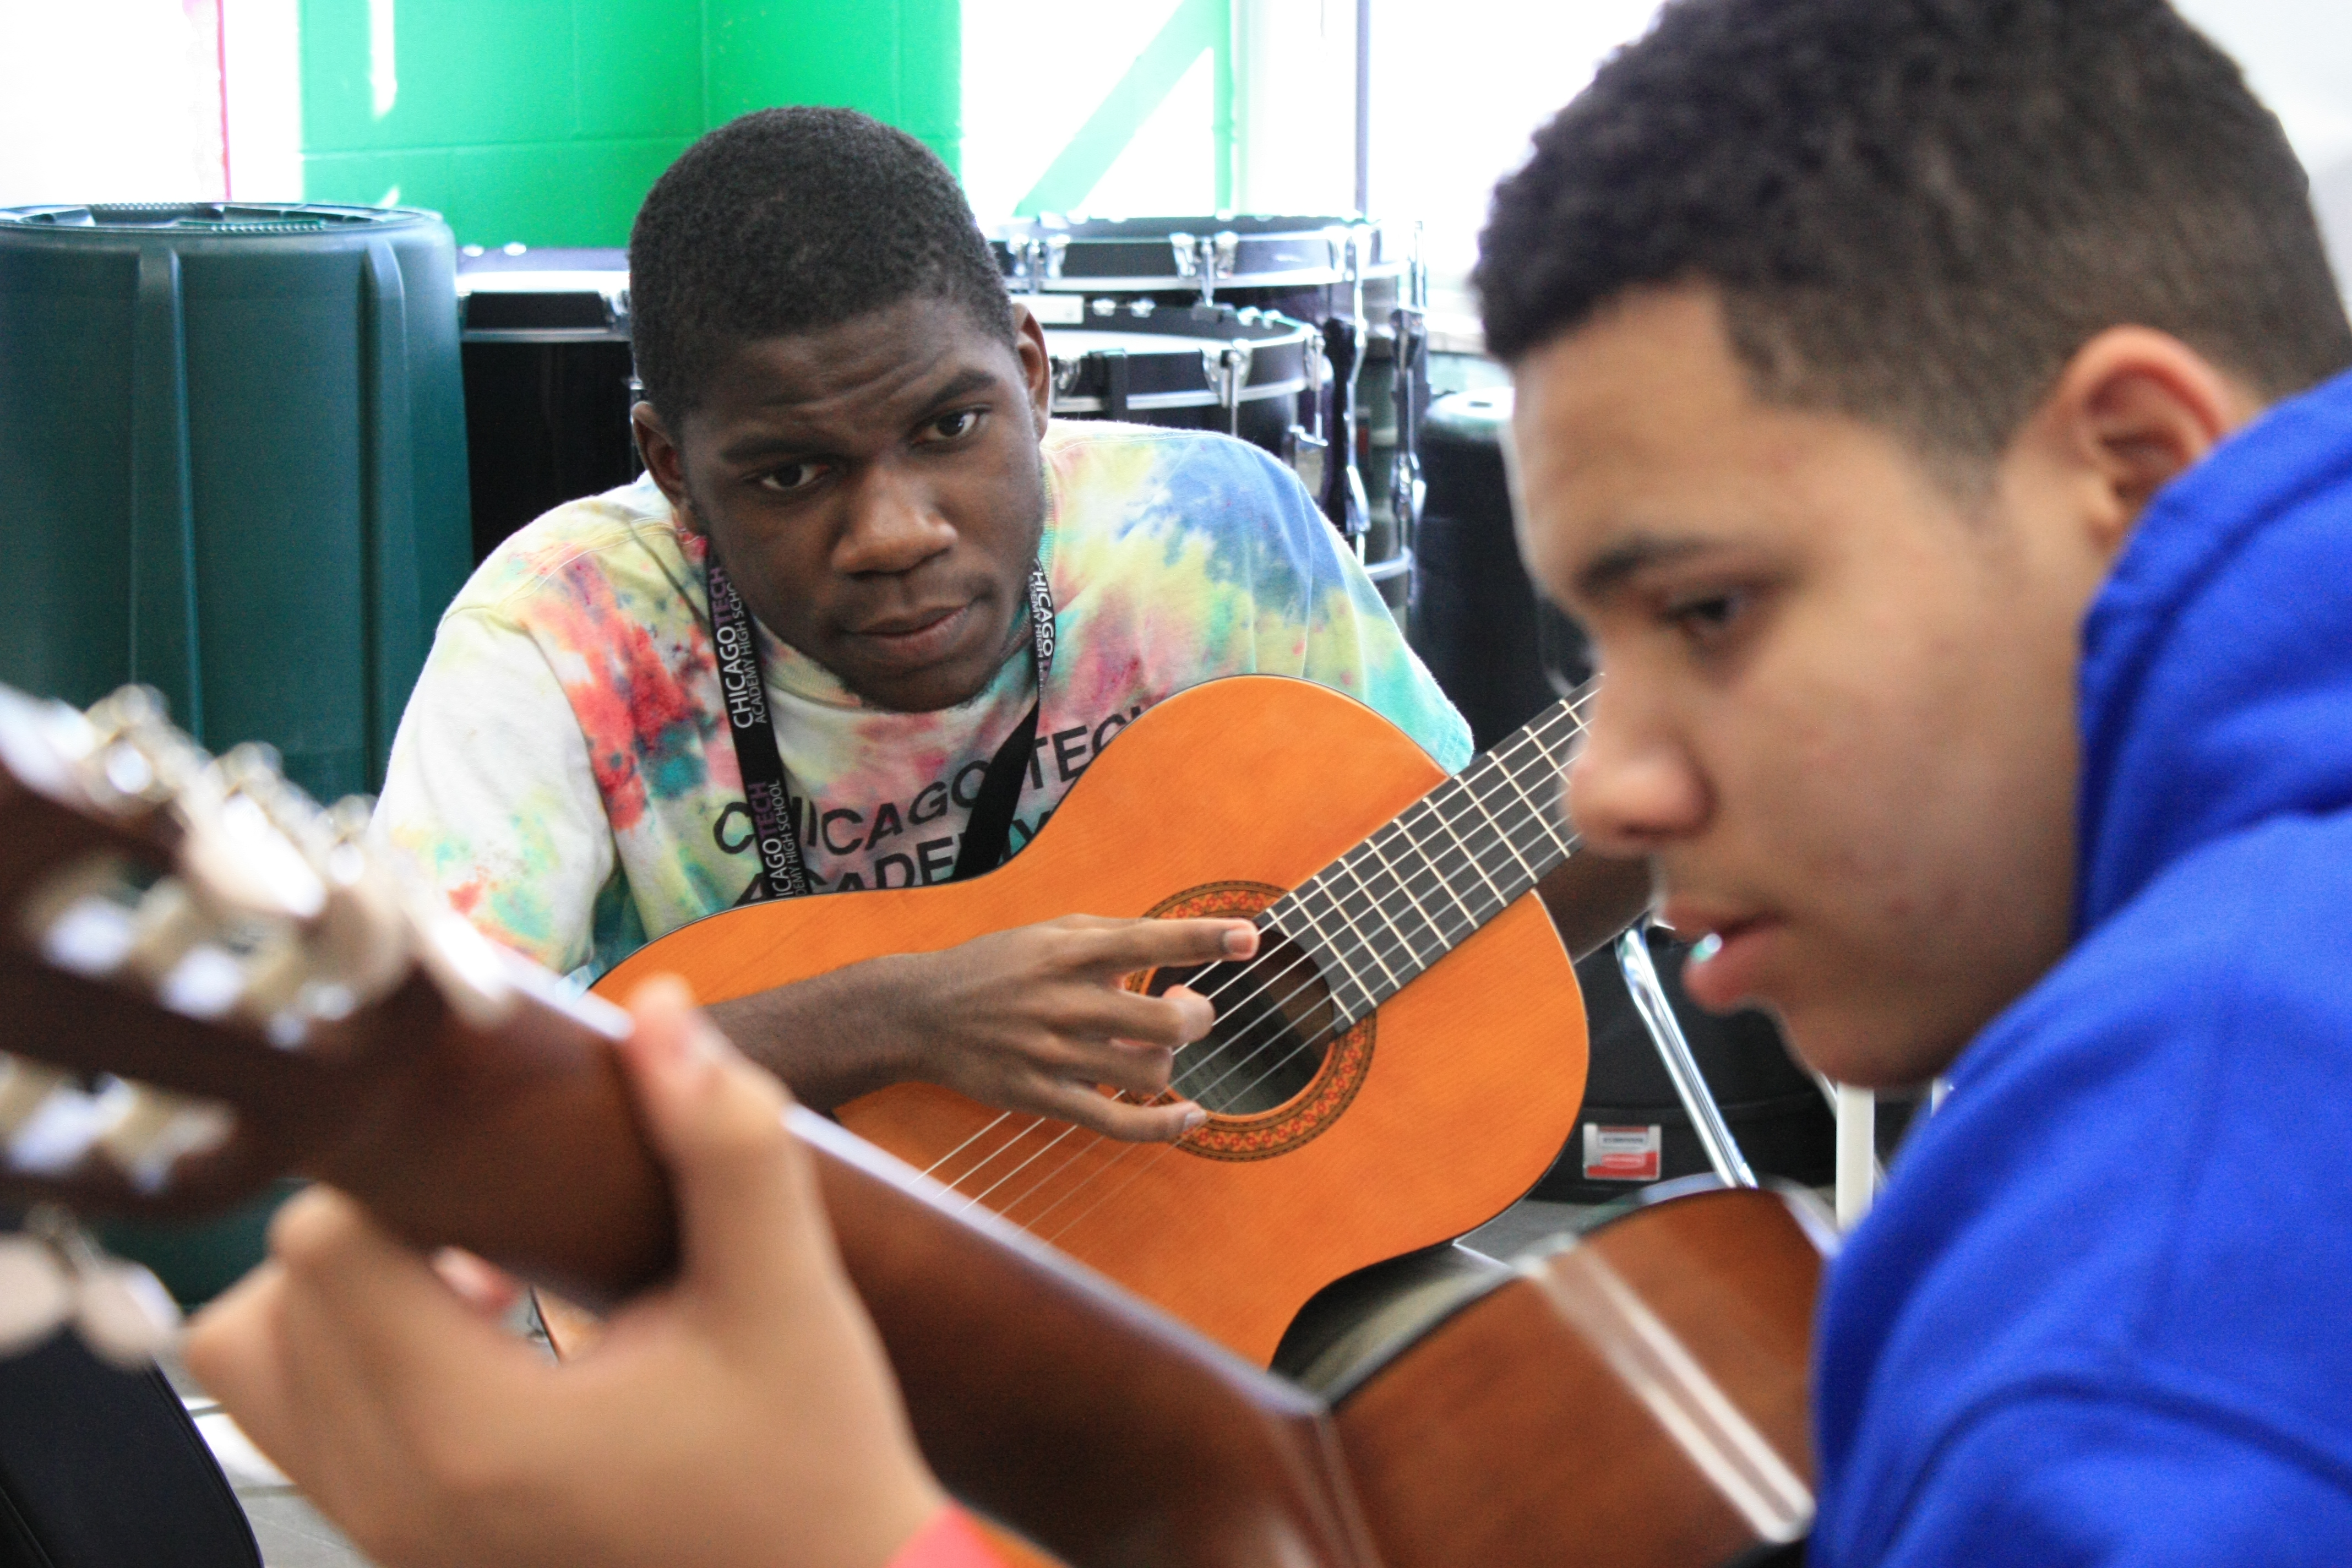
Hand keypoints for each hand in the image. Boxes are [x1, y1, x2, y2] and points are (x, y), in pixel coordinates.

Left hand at [183, 977, 945, 1567]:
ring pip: (260, 1379)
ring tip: (475, 1279)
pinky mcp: (410, 1557)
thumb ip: (726, 1146)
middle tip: (493, 1215)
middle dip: (373, 1230)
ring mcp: (394, 1544)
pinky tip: (487, 1341)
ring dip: (344, 1302)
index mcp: (472, 1436)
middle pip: (267, 1306)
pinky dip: (358, 1366)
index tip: (495, 1160)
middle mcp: (400, 1504)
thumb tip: (666, 1015)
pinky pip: (307, 1436)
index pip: (323, 1249)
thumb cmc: (810, 1468)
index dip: (400, 1173)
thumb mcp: (786, 1296)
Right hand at [872, 915, 1259, 1140]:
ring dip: (1168, 1060)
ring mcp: (1054, 1054)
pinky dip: (1166, 1126)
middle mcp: (1065, 1000)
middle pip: (1166, 1020)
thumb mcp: (1052, 932)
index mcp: (1070, 950)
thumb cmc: (999, 967)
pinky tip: (1192, 1118)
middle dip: (1197, 1015)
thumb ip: (1116, 938)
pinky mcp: (1043, 1097)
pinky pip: (1119, 1123)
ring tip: (1148, 1047)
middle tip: (1187, 1007)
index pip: (1150, 940)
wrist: (920, 1013)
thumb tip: (1182, 953)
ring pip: (1150, 1072)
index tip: (1250, 939)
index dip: (1205, 940)